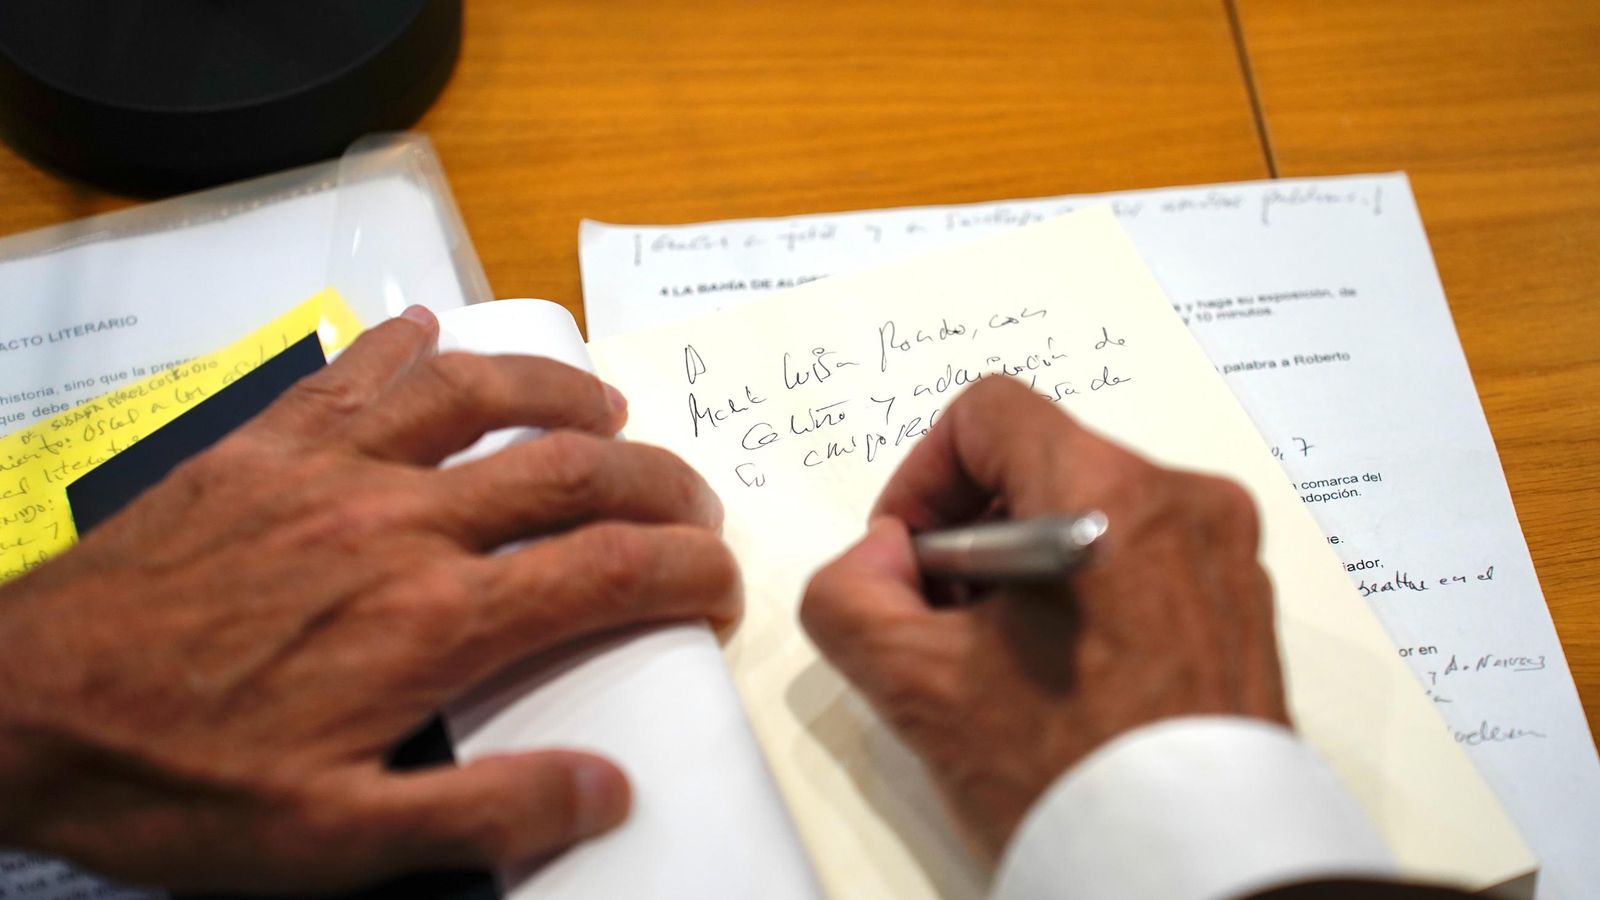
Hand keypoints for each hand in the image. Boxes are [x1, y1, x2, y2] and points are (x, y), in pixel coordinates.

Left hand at [0, 308, 738, 890]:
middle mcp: (400, 524)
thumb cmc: (177, 781)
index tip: (718, 585)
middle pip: (568, 471)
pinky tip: (436, 338)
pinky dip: (410, 347)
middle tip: (692, 501)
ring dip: (559, 393)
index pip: (607, 572)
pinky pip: (356, 373)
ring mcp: (331, 471)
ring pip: (477, 396)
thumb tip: (607, 788)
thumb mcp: (336, 841)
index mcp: (433, 620)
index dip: (687, 572)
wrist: (17, 709)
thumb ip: (485, 812)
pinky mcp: (266, 446)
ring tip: (606, 409)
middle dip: (656, 481)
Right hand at [801, 376, 1283, 855]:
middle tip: (945, 621)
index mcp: (1109, 492)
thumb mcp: (915, 686)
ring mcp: (1226, 553)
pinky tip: (1064, 678)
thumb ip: (848, 595)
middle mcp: (1185, 501)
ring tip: (1004, 660)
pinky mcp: (1245, 605)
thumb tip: (879, 559)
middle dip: (972, 530)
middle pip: (1041, 461)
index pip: (988, 413)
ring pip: (1093, 510)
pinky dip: (1088, 593)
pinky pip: (1147, 558)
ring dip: (1026, 565)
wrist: (1197, 874)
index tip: (909, 555)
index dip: (921, 474)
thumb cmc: (1071, 777)